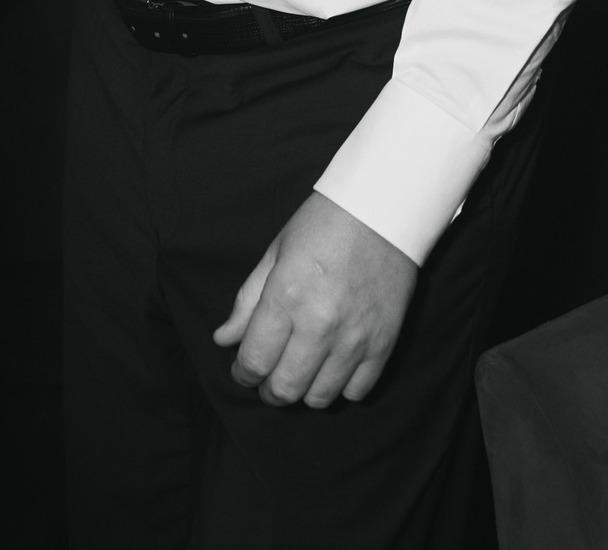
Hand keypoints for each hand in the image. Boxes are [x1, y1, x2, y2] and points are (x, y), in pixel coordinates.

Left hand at [213, 191, 416, 408]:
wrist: (382, 209)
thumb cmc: (323, 224)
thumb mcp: (276, 252)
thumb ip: (248, 301)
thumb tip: (223, 339)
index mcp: (286, 296)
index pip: (255, 361)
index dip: (243, 373)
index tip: (244, 370)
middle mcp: (320, 324)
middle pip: (285, 389)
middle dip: (269, 390)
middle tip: (267, 379)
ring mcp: (355, 338)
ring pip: (320, 398)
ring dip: (303, 392)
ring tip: (300, 373)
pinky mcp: (384, 344)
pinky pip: (356, 392)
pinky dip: (341, 387)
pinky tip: (333, 368)